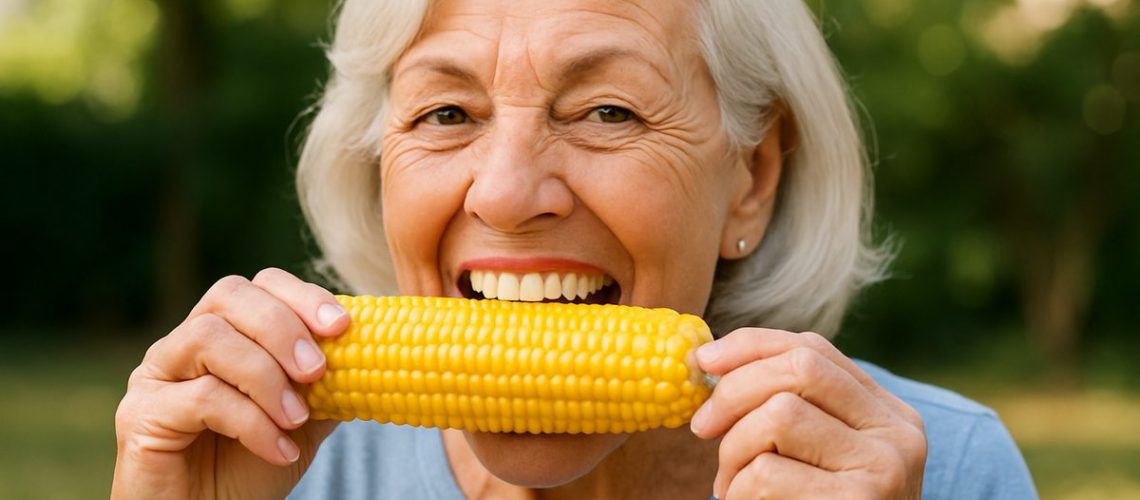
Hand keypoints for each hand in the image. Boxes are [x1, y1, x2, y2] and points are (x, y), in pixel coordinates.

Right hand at [112, 268, 348, 498]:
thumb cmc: (251, 468)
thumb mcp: (303, 419)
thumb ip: (328, 382)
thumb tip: (373, 350)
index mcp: (225, 333)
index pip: (260, 285)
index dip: (302, 296)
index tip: (342, 326)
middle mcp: (184, 343)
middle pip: (230, 295)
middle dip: (282, 327)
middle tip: (317, 371)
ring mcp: (157, 374)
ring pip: (210, 338)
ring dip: (265, 377)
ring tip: (296, 420)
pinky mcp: (141, 413)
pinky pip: (201, 397)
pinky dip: (251, 423)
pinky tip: (279, 450)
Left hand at [690, 329, 926, 499]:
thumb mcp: (816, 458)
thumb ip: (790, 410)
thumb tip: (711, 359)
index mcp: (888, 413)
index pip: (814, 350)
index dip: (751, 345)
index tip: (703, 360)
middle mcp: (897, 433)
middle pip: (798, 371)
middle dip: (734, 391)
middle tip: (702, 428)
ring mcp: (884, 469)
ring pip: (778, 416)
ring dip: (733, 451)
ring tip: (731, 486)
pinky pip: (768, 472)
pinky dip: (737, 490)